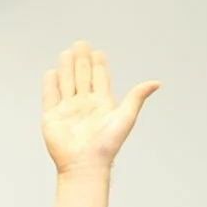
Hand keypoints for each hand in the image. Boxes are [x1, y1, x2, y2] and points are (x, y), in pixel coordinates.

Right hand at [42, 42, 157, 174]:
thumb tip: (156, 83)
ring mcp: (67, 110)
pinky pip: (50, 97)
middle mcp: (84, 105)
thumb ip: (137, 97)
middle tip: (81, 43)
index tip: (98, 52)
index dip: (99, 65)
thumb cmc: (107, 145)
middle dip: (81, 60)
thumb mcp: (126, 117)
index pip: (99, 79)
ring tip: (66, 52)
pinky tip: (51, 73)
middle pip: (82, 77)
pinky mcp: (52, 118)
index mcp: (102, 104)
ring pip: (67, 83)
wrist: (85, 163)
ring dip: (67, 67)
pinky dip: (50, 85)